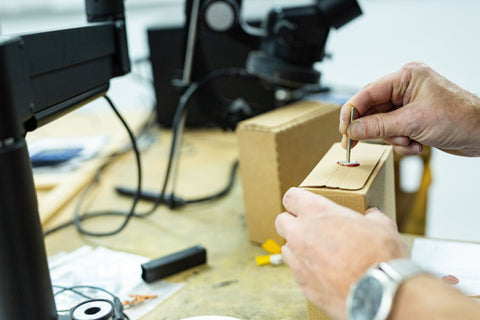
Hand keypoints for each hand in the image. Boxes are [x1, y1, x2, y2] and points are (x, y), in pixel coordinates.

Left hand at [275, 188, 407, 319]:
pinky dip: (306, 269)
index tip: (303, 204)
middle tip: (310, 227)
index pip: (291, 197)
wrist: (380, 293)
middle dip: (292, 222)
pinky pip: (296, 271)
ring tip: (319, 252)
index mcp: (316, 212)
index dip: (297, 200)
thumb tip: (372, 216)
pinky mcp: (302, 283)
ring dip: (298, 247)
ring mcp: (298, 260)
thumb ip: (370, 217)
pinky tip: (324, 272)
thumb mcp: (381, 225)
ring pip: (287, 247)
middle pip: (281, 221)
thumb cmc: (381, 255)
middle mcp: (300, 234)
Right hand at [339, 61, 479, 155]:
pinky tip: (417, 145)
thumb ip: (379, 127)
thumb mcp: (414, 122)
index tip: (343, 129)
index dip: (352, 112)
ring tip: (409, 142)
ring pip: (382, 126)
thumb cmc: (461, 117)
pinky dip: (402, 144)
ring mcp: (409, 105)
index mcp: (405, 77)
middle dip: (373, 130)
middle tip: (354, 144)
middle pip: (372, 111)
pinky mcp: (413, 120)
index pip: (367, 93)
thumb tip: (353, 130)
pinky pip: (394, 134)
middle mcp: (405, 89)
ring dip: (393, 139)